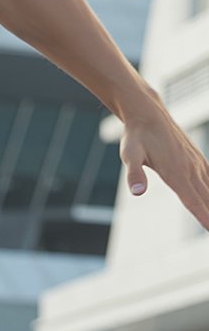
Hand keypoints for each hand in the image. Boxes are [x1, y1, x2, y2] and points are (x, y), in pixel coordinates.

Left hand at [120, 89, 208, 230]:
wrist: (148, 114)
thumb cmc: (136, 137)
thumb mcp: (129, 155)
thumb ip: (133, 174)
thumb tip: (136, 192)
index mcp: (176, 173)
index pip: (193, 201)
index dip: (204, 217)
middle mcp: (190, 169)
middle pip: (206, 198)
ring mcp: (196, 163)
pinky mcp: (196, 159)